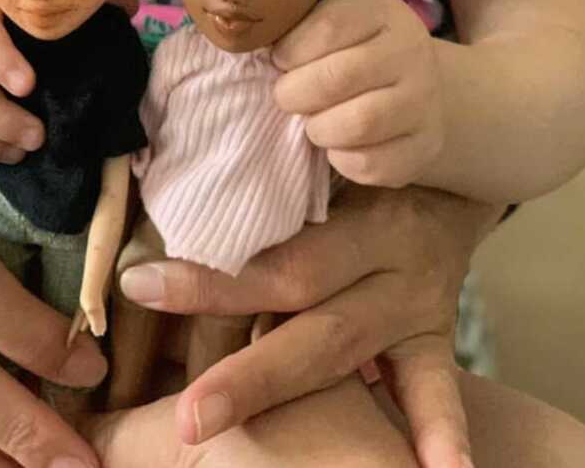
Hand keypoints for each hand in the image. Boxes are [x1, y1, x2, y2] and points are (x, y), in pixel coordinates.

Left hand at [117, 182, 501, 467]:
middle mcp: (380, 253)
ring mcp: (412, 300)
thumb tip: (173, 191)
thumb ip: (266, 178)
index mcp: (345, 204)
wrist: (447, 163)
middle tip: (186, 415)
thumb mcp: (321, 150)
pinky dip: (440, 431)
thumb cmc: (357, 156)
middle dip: (242, 361)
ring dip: (282, 391)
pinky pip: (438, 386)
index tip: (138, 285)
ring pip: (342, 350)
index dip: (210, 273)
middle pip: (302, 302)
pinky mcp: (435, 335)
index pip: (276, 249)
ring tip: (223, 434)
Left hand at [273, 0, 444, 187]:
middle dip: (296, 92)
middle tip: (286, 97)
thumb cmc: (358, 51)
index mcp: (383, 13)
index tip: (278, 60)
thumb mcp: (338, 22)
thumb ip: (301, 27)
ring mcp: (423, 102)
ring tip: (312, 123)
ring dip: (319, 128)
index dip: (291, 49)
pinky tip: (337, 145)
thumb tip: (254, 43)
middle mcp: (410, 53)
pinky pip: (372, 163)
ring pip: (359, 123)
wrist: (422, 89)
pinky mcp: (424, 147)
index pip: (329, 26)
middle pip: (339, 77)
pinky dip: (342, 159)